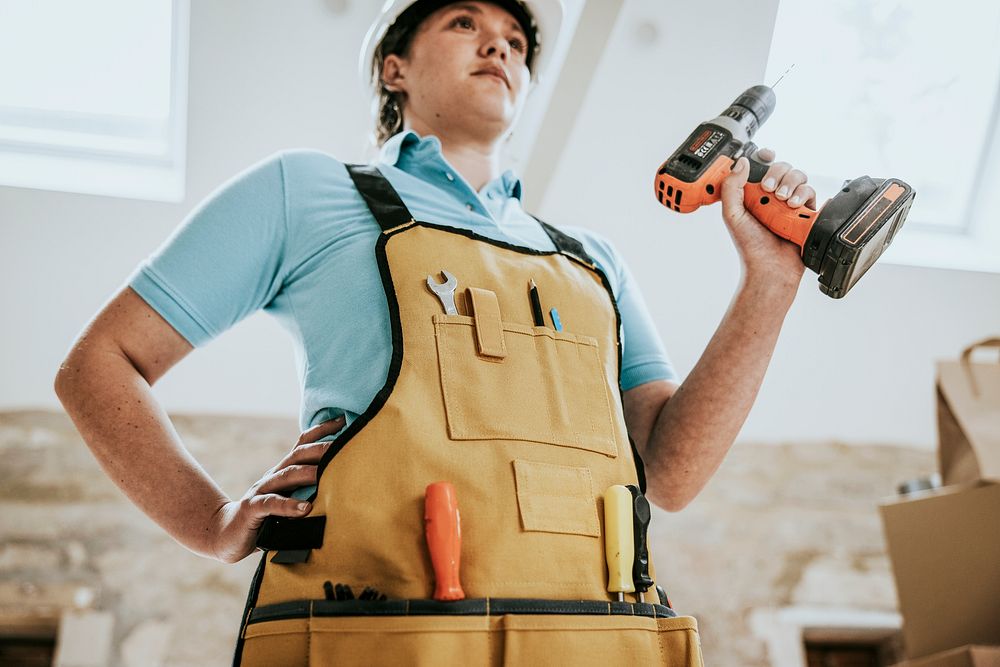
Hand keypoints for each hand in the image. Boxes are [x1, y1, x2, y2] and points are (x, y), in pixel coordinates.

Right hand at [208, 416, 344, 562]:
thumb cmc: (269, 516)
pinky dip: (289, 506)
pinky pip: (271, 504)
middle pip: (298, 455)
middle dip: (322, 448)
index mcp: (284, 470)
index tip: (345, 420)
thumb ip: (310, 488)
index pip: (303, 443)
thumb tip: (345, 479)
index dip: (322, 430)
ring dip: (308, 473)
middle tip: (346, 446)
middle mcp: (274, 475)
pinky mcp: (252, 509)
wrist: (230, 534)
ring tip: (327, 475)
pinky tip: (305, 508)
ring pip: (287, 476)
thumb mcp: (290, 497)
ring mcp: (262, 490)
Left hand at [720, 148, 813, 291]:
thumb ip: (732, 187)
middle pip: (782, 167)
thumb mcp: (732, 214)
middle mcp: (772, 196)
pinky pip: (810, 191)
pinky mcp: (805, 212)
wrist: (770, 267)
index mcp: (753, 193)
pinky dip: (804, 193)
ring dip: (791, 182)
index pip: (761, 166)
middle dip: (777, 172)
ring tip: (783, 199)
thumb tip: (741, 161)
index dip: (764, 157)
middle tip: (769, 189)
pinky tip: (795, 204)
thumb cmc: (749, 245)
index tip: (766, 155)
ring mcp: (789, 203)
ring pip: (798, 176)